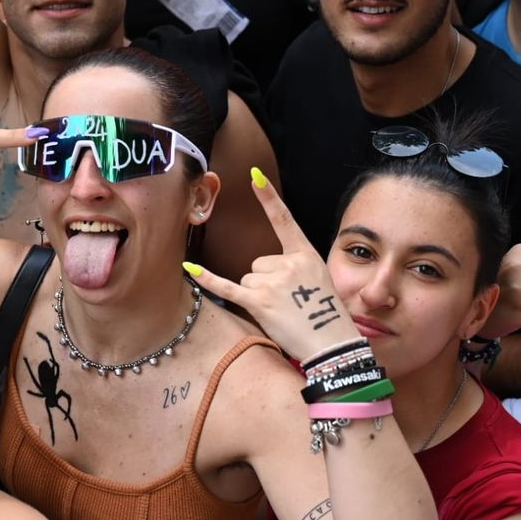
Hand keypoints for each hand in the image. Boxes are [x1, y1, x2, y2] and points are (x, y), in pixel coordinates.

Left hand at [184, 168, 361, 360]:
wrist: (331, 344)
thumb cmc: (324, 316)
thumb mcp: (318, 280)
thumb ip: (294, 267)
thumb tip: (263, 270)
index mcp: (305, 254)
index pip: (283, 220)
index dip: (268, 197)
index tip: (254, 175)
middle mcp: (287, 263)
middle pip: (257, 264)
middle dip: (266, 282)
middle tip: (288, 301)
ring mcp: (272, 282)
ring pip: (247, 279)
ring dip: (257, 295)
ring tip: (281, 310)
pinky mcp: (258, 302)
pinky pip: (226, 287)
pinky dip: (207, 279)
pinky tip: (189, 268)